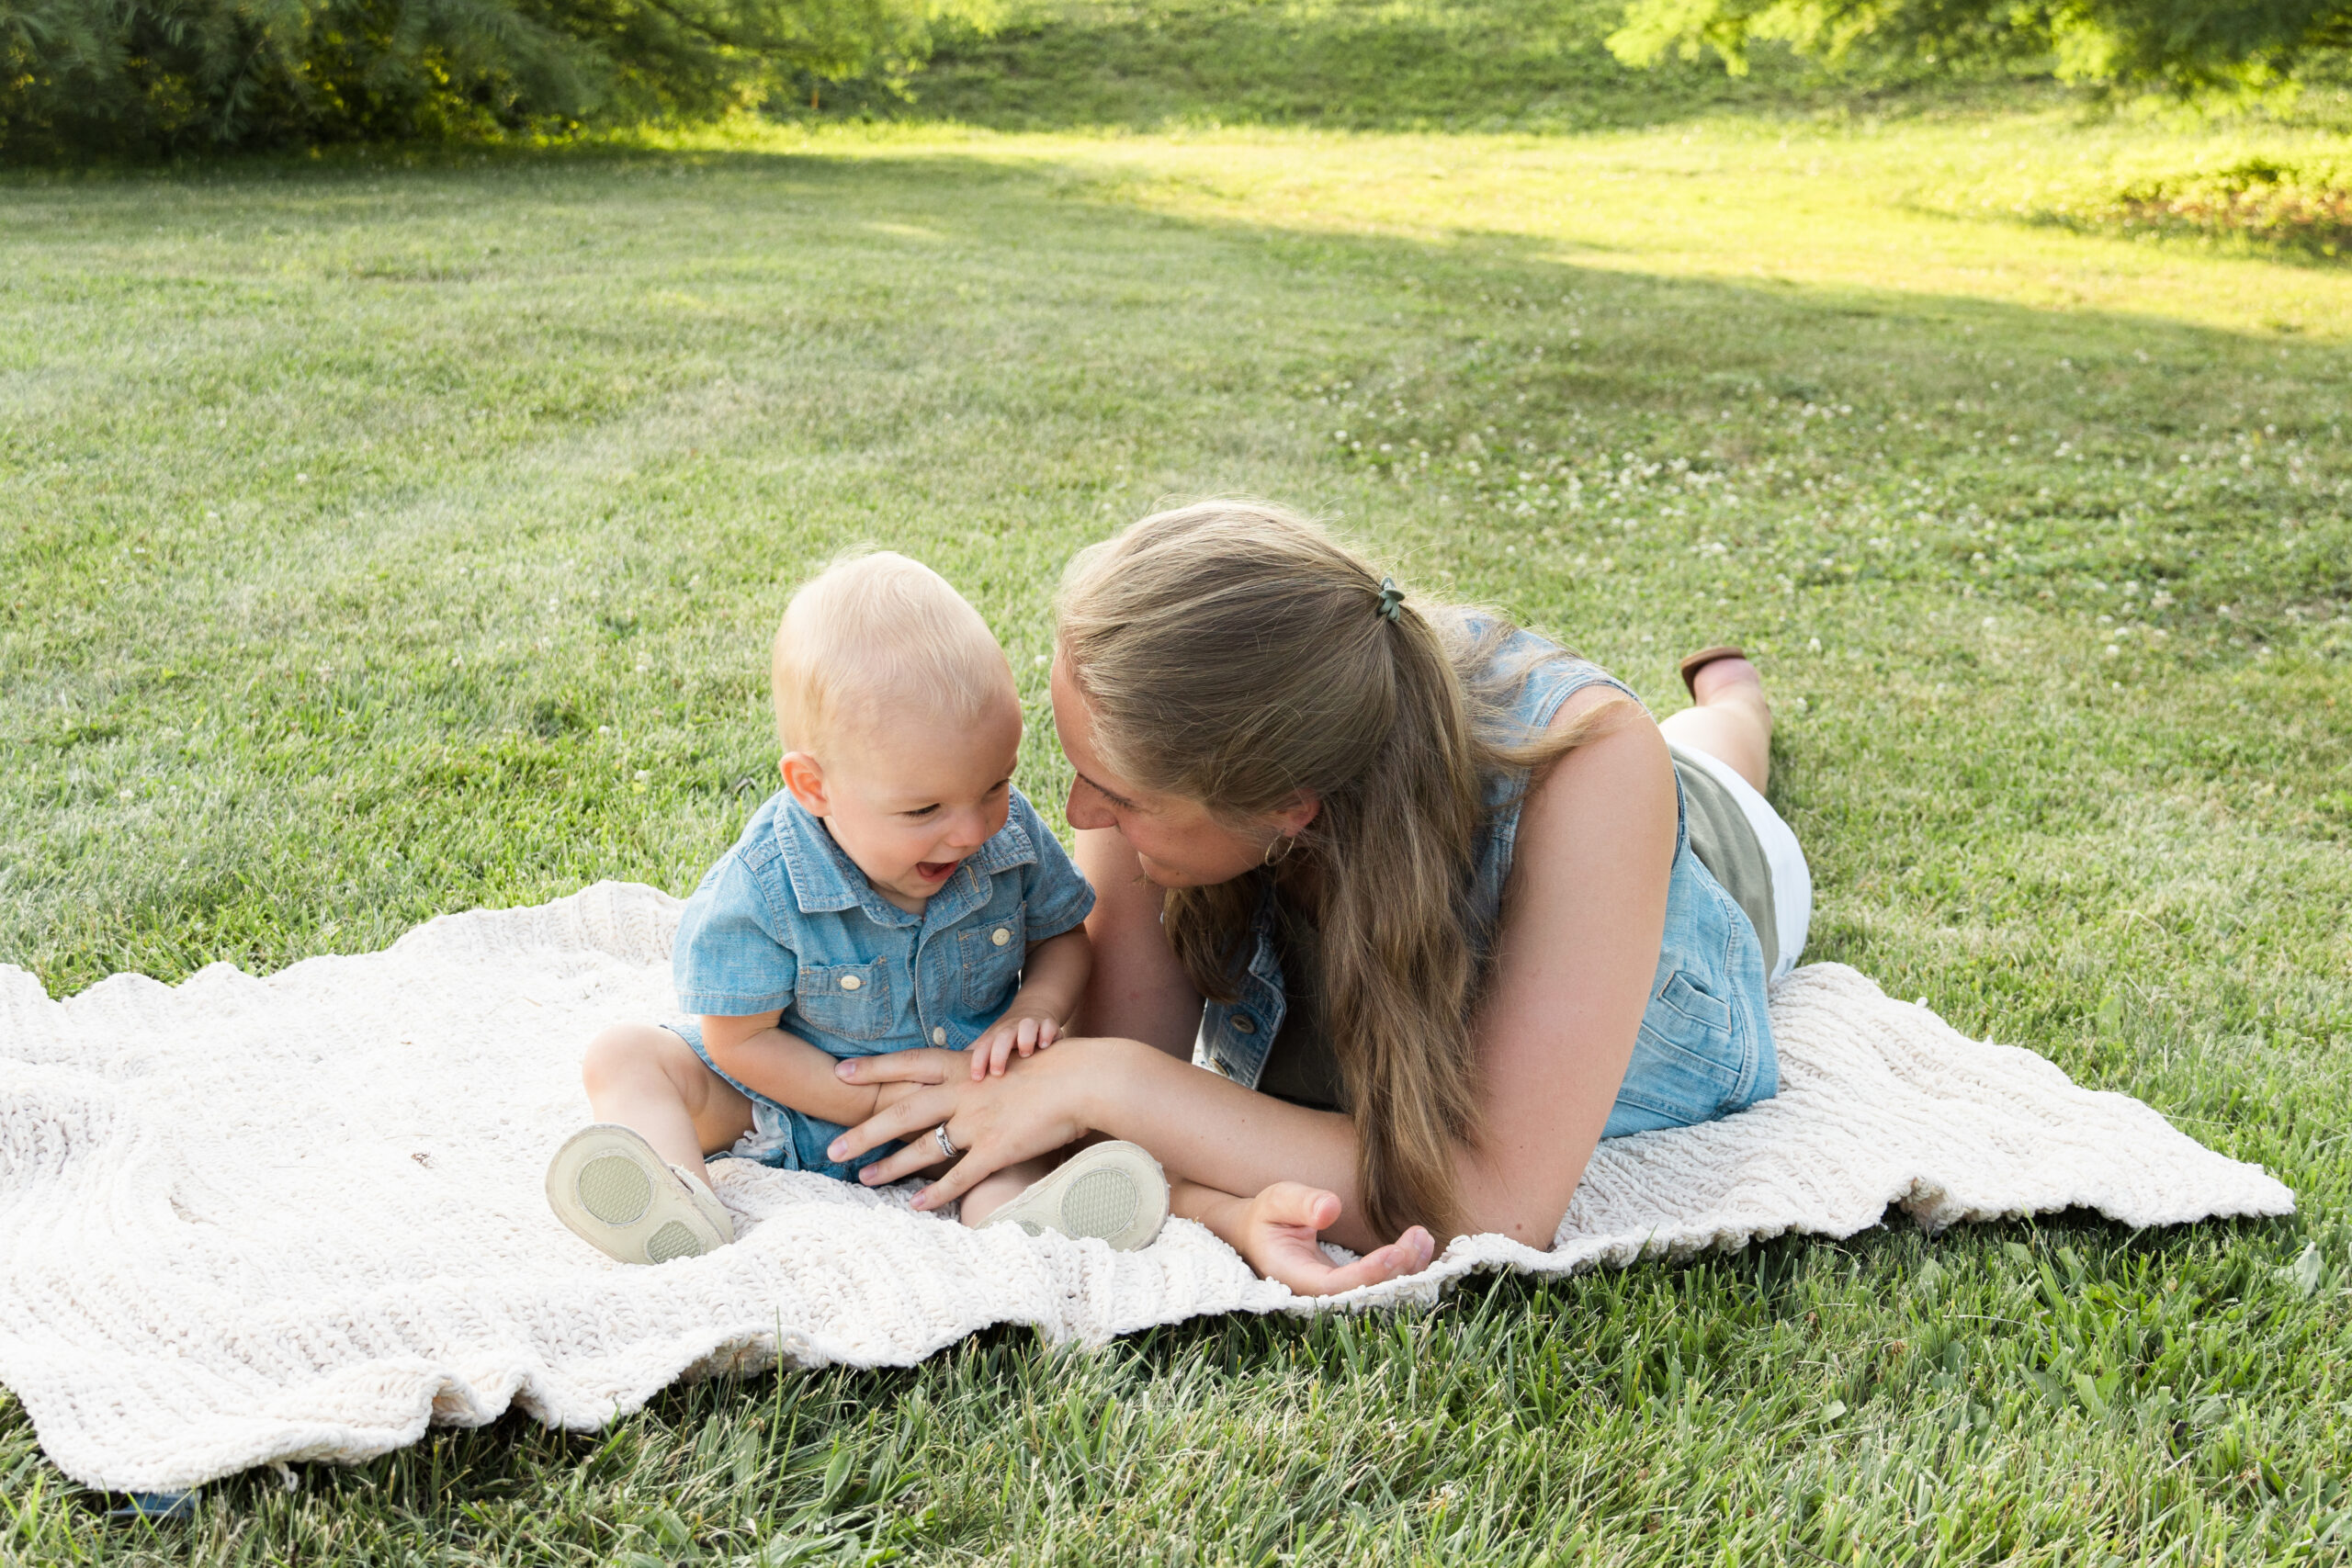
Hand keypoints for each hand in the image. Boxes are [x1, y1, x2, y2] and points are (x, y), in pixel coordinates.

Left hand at [831, 1038, 1104, 1210]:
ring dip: (891, 1166)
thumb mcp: (1010, 1059)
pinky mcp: (996, 1150)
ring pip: (924, 1148)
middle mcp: (963, 1093)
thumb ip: (983, 1073)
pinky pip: (959, 1177)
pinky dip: (937, 1194)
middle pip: (902, 1113)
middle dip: (865, 1132)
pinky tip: (917, 1206)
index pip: (909, 1064)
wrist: (1084, 1079)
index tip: (840, 1072)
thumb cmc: (1055, 1065)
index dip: (873, 1069)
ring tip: (864, 1179)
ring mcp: (977, 1123)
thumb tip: (970, 1075)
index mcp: (964, 1067)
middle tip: (833, 1148)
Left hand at [970, 1012, 1061, 1079]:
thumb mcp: (990, 1047)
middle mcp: (1011, 1030)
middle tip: (997, 1072)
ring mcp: (1030, 1026)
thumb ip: (973, 1062)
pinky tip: (1045, 1045)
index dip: (978, 1061)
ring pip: (1026, 1026)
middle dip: (998, 1053)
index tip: (976, 1078)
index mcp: (995, 1037)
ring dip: (1024, 1039)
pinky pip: (1049, 1026)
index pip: (982, 1047)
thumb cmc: (1006, 1038)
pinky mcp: (1048, 1025)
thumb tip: (950, 1086)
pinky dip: (1047, 1034)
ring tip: (1025, 1053)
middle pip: (1002, 1037)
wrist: (1032, 1010)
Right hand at [1221, 1182, 1435, 1297]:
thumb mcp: (1276, 1201)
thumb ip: (1301, 1202)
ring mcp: (1334, 1296)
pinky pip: (1380, 1287)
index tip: (1396, 1251)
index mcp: (1293, 1279)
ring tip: (1423, 1237)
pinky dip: (1404, 1271)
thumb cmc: (1267, 1216)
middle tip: (1419, 1236)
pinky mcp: (1348, 1289)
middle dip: (1398, 1270)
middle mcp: (1316, 1296)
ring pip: (1378, 1295)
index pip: (1336, 1287)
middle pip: (1365, 1296)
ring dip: (1407, 1271)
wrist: (1258, 1236)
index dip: (1369, 1275)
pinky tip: (1421, 1248)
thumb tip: (1331, 1209)